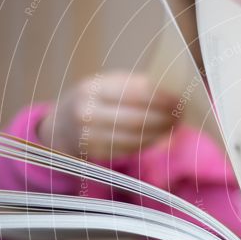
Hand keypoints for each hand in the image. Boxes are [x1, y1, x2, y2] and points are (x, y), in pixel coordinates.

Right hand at [38, 71, 178, 159]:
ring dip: (160, 132)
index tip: (178, 97)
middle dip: (164, 117)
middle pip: (137, 118)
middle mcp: (87, 113)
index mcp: (92, 89)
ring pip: (136, 137)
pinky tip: (161, 136)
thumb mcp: (105, 85)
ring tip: (175, 124)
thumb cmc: (93, 100)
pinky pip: (130, 149)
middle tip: (181, 114)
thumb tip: (171, 90)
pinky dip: (150, 142)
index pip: (133, 93)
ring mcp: (90, 137)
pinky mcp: (97, 154)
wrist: (59, 126)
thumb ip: (135, 85)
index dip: (159, 97)